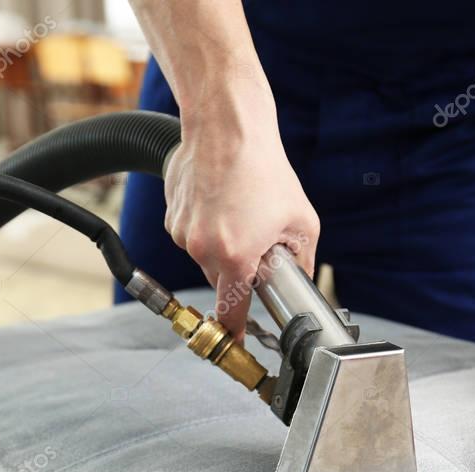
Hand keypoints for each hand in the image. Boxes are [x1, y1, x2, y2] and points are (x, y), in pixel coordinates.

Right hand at [164, 98, 318, 340]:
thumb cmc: (264, 168)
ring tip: (240, 209)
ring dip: (222, 244)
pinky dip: (205, 223)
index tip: (237, 342)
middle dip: (238, 269)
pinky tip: (221, 198)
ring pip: (204, 255)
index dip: (235, 331)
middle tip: (257, 241)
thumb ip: (302, 260)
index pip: (230, 313)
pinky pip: (190, 233)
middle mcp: (201, 250)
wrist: (227, 126)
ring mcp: (182, 231)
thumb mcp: (302, 220)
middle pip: (220, 280)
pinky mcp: (172, 214)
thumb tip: (300, 280)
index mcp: (234, 258)